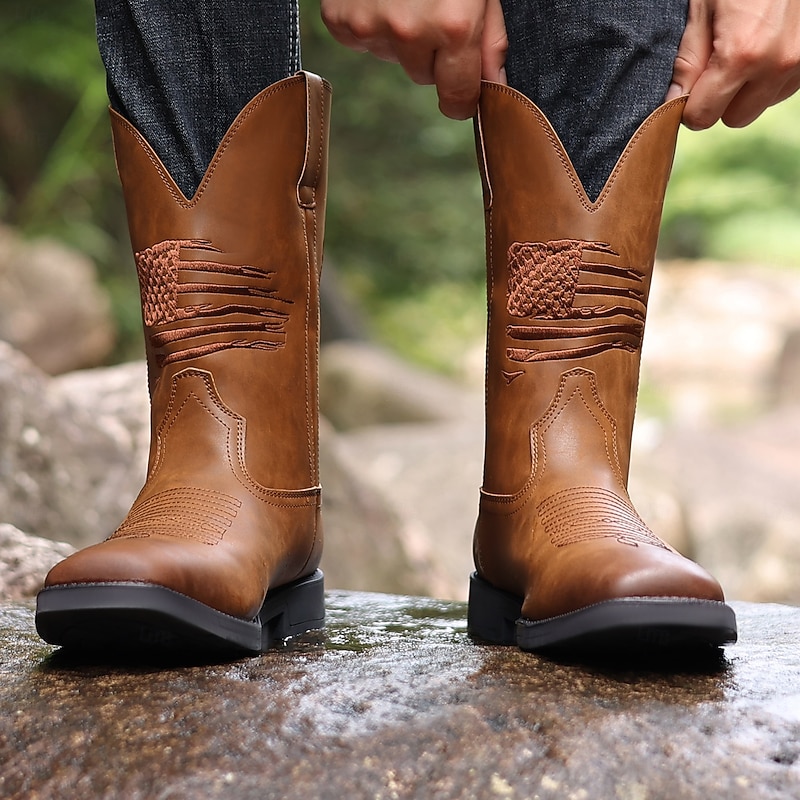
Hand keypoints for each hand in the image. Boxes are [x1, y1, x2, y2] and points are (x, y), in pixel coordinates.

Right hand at [320, 0, 507, 118]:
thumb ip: (491, 36)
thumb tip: (494, 81)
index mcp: (451, 27)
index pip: (456, 97)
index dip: (462, 98)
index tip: (463, 97)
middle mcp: (408, 32)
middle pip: (423, 76)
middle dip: (433, 53)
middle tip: (433, 6)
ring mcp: (368, 27)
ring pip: (393, 57)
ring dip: (401, 35)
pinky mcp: (339, 20)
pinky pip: (363, 41)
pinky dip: (372, 23)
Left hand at [667, 0, 799, 128]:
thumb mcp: (704, 9)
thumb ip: (689, 60)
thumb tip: (674, 101)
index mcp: (743, 55)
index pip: (704, 116)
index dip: (690, 106)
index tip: (688, 89)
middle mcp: (777, 64)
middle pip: (735, 118)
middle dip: (720, 101)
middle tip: (714, 69)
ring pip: (762, 105)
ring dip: (747, 90)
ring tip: (743, 51)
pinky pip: (784, 88)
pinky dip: (770, 77)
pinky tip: (764, 47)